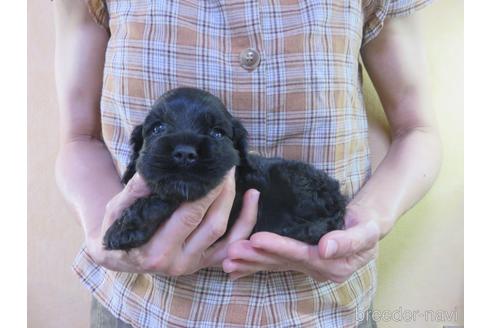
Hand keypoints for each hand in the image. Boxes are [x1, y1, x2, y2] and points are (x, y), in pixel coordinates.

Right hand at [86, 168, 260, 275]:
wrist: (116, 255)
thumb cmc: (115, 230)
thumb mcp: (117, 210)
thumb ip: (135, 191)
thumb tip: (157, 168)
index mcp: (156, 252)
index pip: (189, 215)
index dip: (207, 190)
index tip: (215, 167)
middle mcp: (178, 263)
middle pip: (213, 224)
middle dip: (224, 193)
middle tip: (228, 167)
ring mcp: (193, 265)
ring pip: (227, 237)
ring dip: (240, 209)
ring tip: (243, 181)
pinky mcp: (203, 264)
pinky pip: (231, 247)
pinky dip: (245, 225)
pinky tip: (252, 200)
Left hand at [223, 205, 380, 281]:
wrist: (365, 223)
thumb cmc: (366, 223)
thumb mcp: (366, 229)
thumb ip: (348, 240)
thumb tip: (325, 248)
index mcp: (334, 266)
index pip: (302, 255)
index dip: (279, 247)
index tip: (256, 238)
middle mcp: (318, 271)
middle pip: (283, 263)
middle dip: (256, 257)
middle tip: (231, 252)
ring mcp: (307, 267)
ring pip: (275, 265)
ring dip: (250, 262)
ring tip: (227, 260)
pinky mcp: (299, 261)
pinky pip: (275, 264)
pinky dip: (255, 266)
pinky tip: (236, 270)